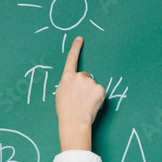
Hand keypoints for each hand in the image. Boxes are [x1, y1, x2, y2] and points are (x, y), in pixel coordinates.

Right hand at [56, 36, 105, 150]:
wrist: (74, 122)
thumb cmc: (65, 111)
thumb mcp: (61, 94)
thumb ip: (68, 84)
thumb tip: (75, 83)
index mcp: (67, 77)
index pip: (72, 59)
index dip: (75, 48)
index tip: (80, 39)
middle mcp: (79, 76)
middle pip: (85, 76)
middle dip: (84, 86)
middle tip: (79, 99)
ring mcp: (91, 82)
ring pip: (93, 85)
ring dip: (90, 93)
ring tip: (84, 104)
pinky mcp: (100, 89)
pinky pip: (100, 92)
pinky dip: (98, 98)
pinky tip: (92, 105)